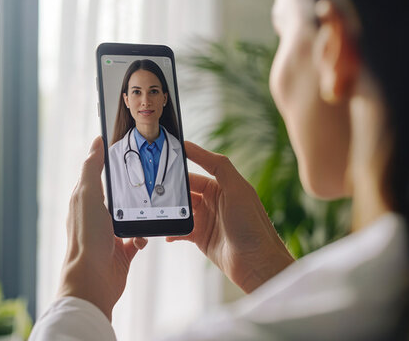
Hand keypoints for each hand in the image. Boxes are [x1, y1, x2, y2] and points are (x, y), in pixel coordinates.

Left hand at [58, 137, 147, 320]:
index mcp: (85, 199)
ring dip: (142, 213)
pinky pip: (139, 238)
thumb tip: (97, 142)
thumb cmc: (86, 237)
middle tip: (150, 178)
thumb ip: (92, 168)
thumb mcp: (87, 194)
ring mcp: (110, 234)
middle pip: (119, 194)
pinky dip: (144, 236)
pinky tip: (143, 236)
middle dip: (133, 188)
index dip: (111, 161)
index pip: (98, 173)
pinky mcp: (122, 251)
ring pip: (132, 215)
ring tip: (152, 207)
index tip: (129, 149)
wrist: (92, 279)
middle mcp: (97, 215)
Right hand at [167, 141, 294, 292]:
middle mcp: (214, 202)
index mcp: (223, 187)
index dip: (179, 168)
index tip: (161, 160)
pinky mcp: (201, 238)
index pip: (196, 172)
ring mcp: (206, 220)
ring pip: (180, 210)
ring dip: (169, 210)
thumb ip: (217, 164)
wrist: (256, 263)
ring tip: (155, 209)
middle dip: (169, 190)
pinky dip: (171, 230)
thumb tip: (191, 145)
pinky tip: (166, 231)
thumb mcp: (237, 188)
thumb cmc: (252, 225)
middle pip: (185, 191)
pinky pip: (180, 230)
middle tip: (152, 189)